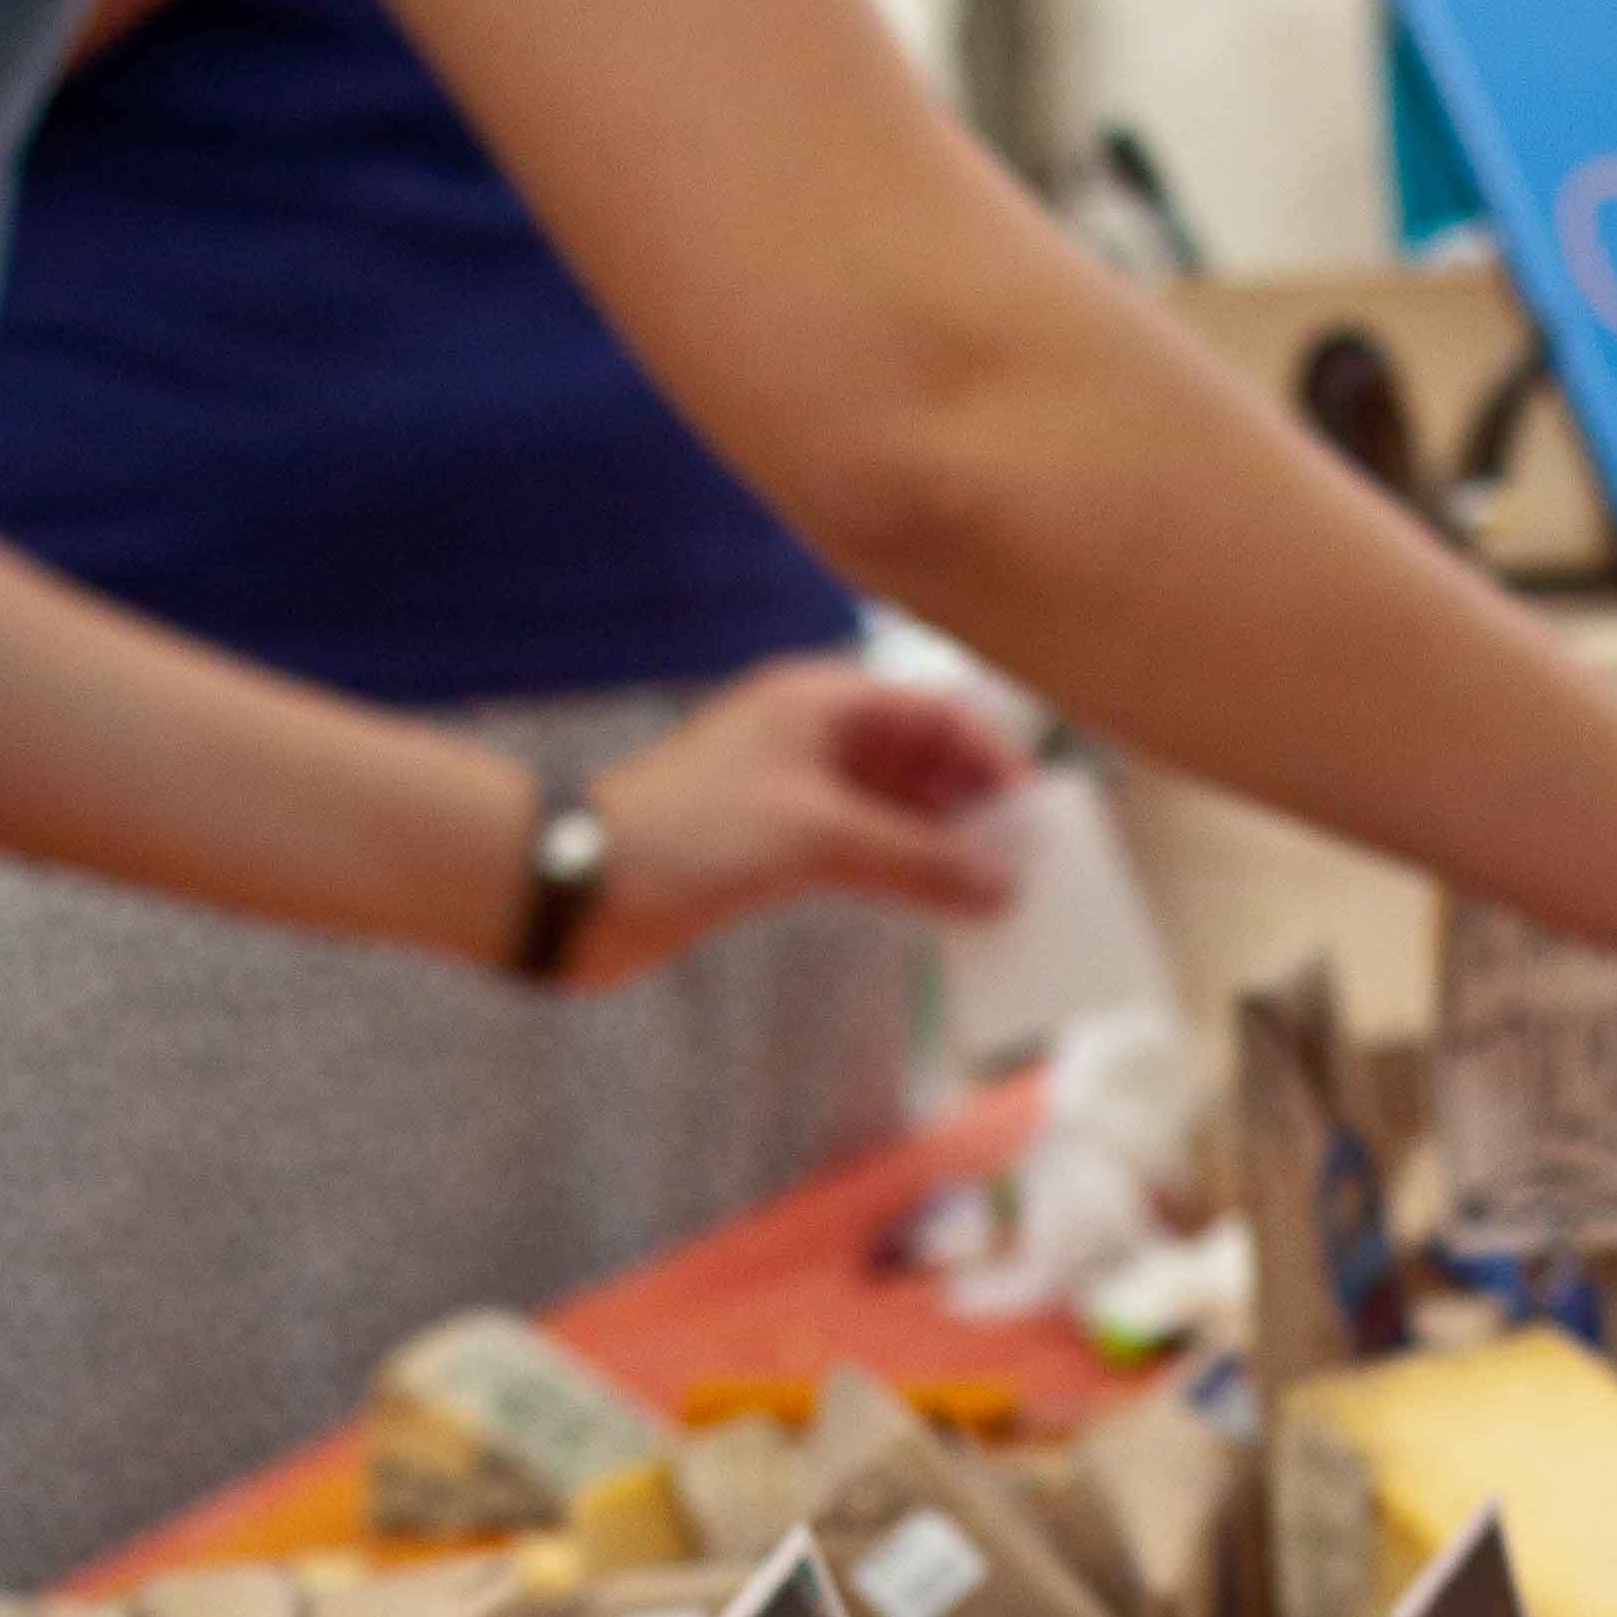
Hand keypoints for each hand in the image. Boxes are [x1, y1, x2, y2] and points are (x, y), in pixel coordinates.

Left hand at [568, 659, 1024, 989]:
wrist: (578, 887)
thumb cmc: (683, 833)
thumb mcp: (816, 837)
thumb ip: (916, 857)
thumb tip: (999, 882)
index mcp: (822, 701)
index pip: (937, 714)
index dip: (993, 760)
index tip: (1038, 817)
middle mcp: (813, 740)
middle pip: (924, 764)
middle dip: (978, 812)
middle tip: (1031, 867)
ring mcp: (796, 796)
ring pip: (898, 816)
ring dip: (945, 854)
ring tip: (998, 900)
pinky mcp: (777, 851)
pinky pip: (866, 858)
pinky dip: (906, 881)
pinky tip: (941, 914)